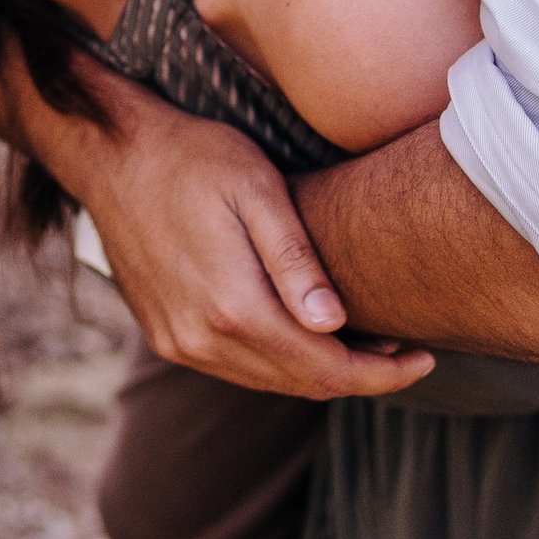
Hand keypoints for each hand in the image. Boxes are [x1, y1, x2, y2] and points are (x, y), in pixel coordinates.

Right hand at [68, 79, 436, 398]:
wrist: (113, 155)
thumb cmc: (193, 157)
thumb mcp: (256, 189)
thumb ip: (295, 260)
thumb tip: (334, 324)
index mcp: (231, 305)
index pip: (324, 367)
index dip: (381, 373)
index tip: (425, 359)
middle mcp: (201, 338)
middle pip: (300, 383)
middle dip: (359, 375)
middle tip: (404, 349)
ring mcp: (178, 341)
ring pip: (267, 381)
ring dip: (318, 371)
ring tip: (363, 342)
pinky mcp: (164, 334)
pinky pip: (234, 367)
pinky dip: (277, 362)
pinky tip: (302, 333)